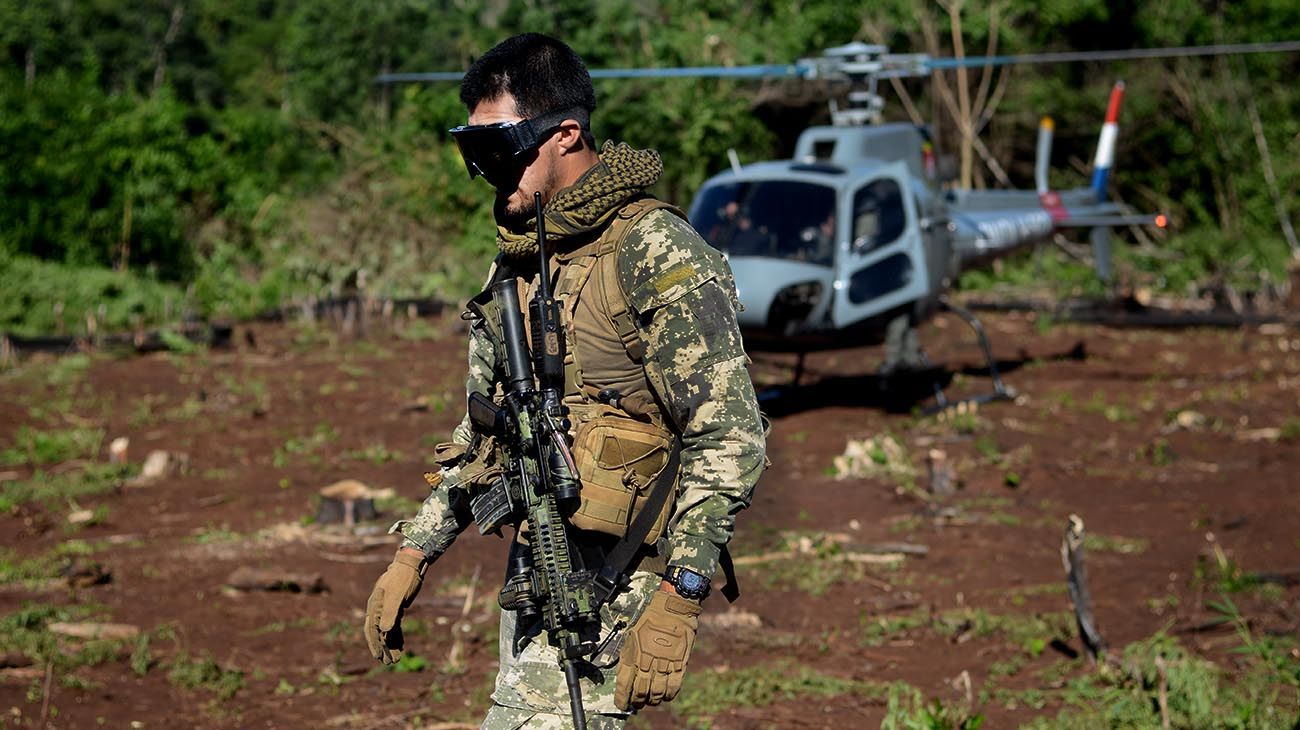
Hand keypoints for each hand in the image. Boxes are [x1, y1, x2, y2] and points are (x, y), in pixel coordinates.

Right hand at [364, 549, 425, 663]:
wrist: (411, 563)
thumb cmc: (403, 578)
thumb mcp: (398, 596)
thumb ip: (390, 614)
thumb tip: (384, 632)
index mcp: (375, 606)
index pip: (372, 630)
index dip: (375, 644)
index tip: (379, 657)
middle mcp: (378, 608)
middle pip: (378, 633)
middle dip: (382, 648)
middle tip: (388, 663)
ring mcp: (386, 608)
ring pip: (387, 631)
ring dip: (391, 644)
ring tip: (396, 659)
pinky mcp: (396, 607)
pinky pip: (394, 625)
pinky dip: (397, 635)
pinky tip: (401, 644)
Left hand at [614, 589, 701, 709]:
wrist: (672, 609)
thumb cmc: (650, 620)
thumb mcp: (632, 636)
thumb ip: (628, 657)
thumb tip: (625, 676)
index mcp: (633, 654)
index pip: (624, 684)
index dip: (622, 698)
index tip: (622, 704)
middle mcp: (648, 661)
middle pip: (640, 691)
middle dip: (636, 702)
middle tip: (636, 705)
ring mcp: (664, 664)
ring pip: (656, 692)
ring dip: (651, 700)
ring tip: (649, 702)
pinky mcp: (679, 663)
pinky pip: (674, 686)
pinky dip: (668, 695)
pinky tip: (665, 696)